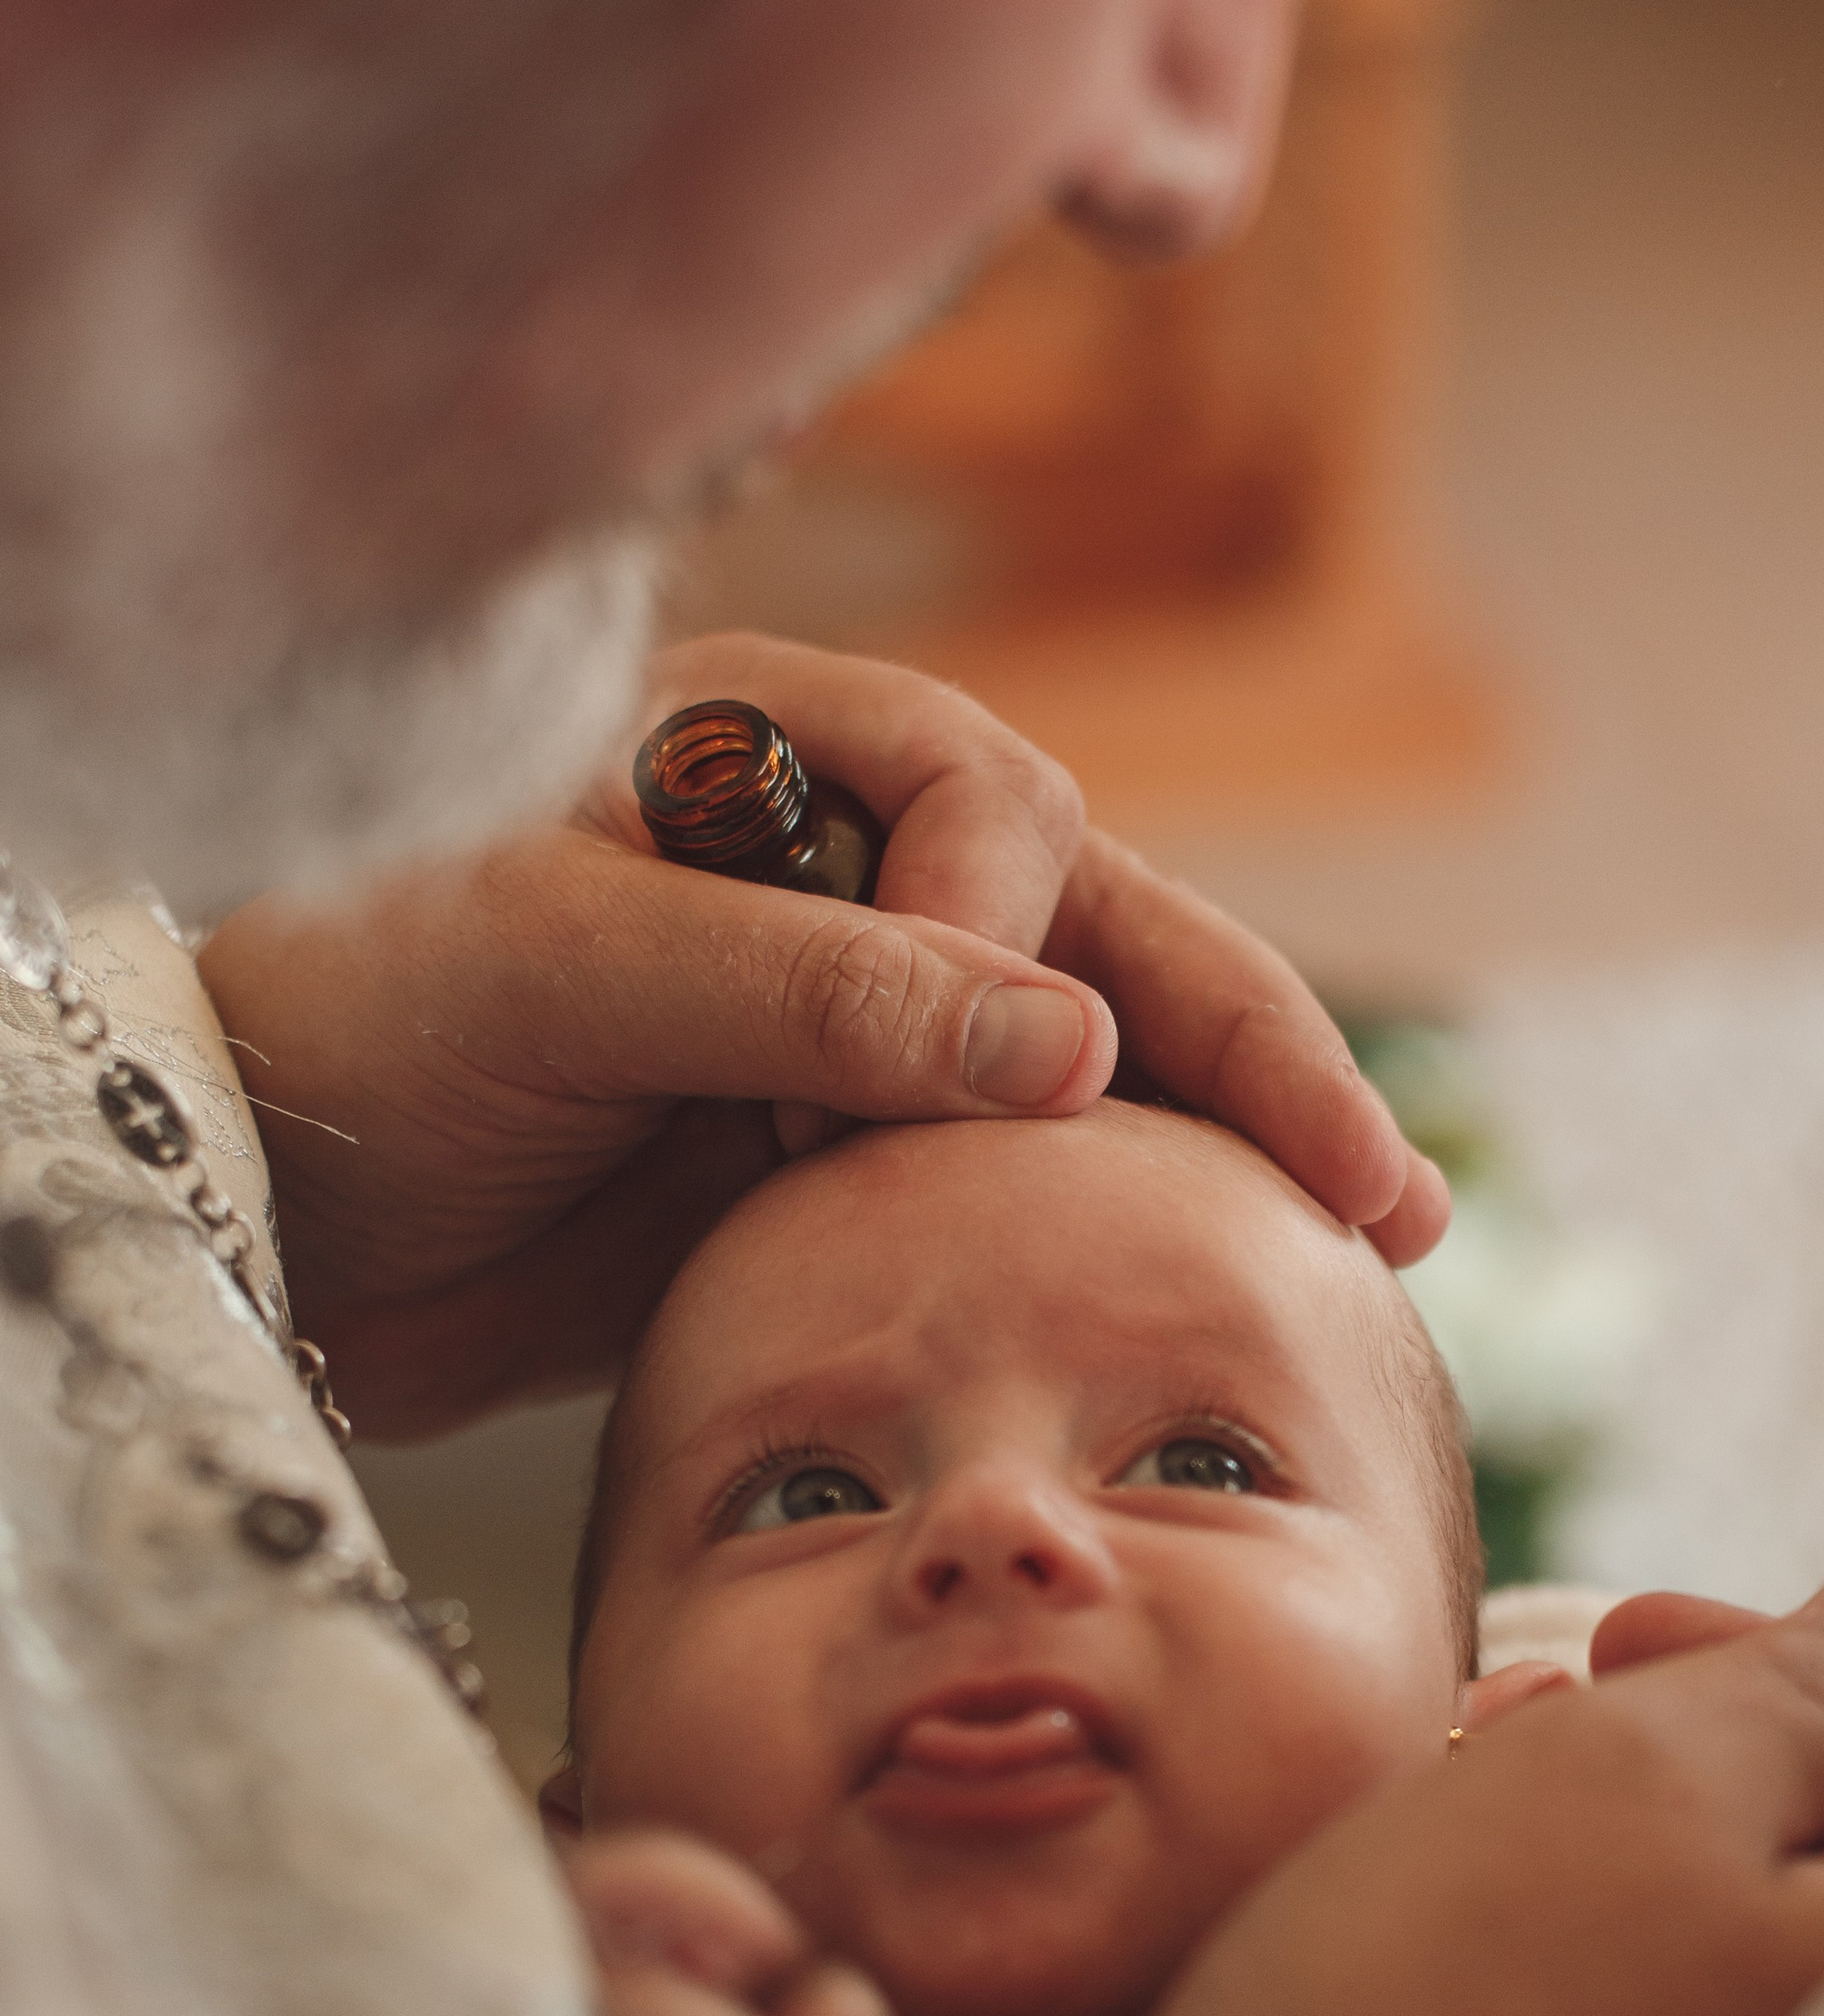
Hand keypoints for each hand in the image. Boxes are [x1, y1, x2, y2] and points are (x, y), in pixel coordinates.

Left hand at [199, 633, 1447, 1434]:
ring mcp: (861, 1013)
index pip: (994, 810)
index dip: (1010, 947)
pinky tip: (1232, 1272)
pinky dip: (1128, 1218)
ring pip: (1097, 1054)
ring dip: (1230, 1135)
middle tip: (1374, 1185)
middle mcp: (849, 861)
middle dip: (1251, 1047)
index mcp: (780, 743)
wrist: (257, 1199)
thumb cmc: (365, 1019)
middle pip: (1107, 926)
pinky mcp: (852, 1150)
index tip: (989, 1086)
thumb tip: (1069, 1043)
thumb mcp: (567, 971)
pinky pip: (1025, 1173)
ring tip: (1369, 1233)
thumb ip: (809, 990)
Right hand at [1077, 1561, 1823, 2015]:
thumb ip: (1822, 1683)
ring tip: (1458, 1769)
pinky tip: (1441, 1884)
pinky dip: (1553, 1929)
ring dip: (1596, 1807)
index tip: (1644, 1632)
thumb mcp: (1646, 1779)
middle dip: (1684, 1727)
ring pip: (1711, 1922)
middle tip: (1527, 1698)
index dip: (1803, 1657)